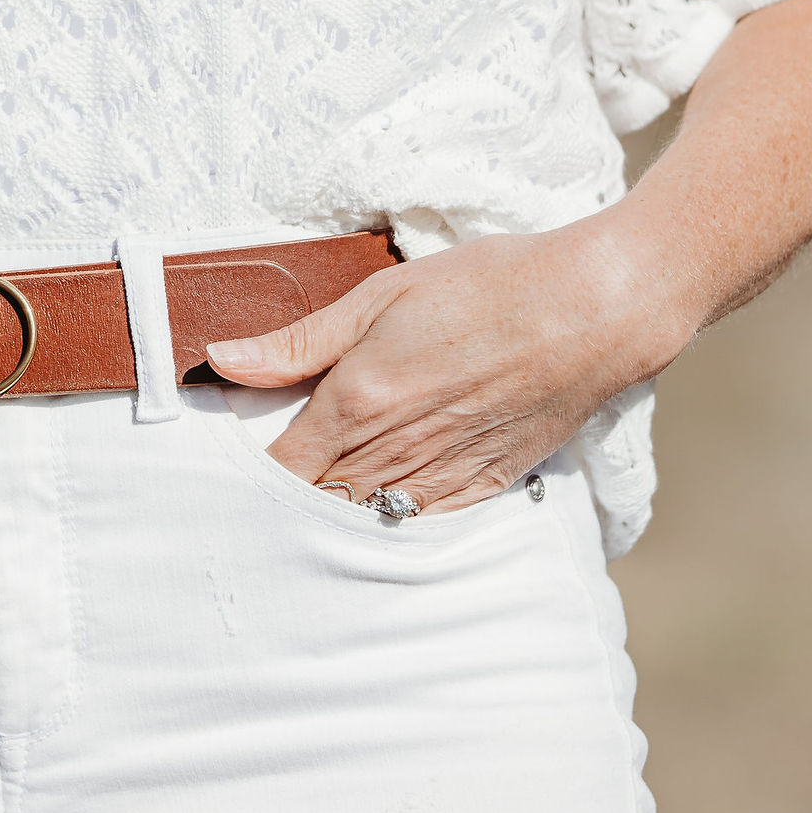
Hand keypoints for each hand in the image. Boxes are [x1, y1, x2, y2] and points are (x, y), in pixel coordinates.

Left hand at [204, 213, 691, 510]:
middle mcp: (393, 452)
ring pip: (362, 523)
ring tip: (320, 493)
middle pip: (315, 504)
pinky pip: (416, 525)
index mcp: (358, 401)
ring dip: (336, 512)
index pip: (279, 470)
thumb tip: (221, 361)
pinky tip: (381, 497)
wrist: (590, 311)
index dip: (251, 472)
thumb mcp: (383, 293)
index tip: (238, 458)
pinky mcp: (481, 489)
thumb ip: (299, 340)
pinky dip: (390, 518)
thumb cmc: (487, 287)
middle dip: (287, 499)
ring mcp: (440, 478)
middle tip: (270, 482)